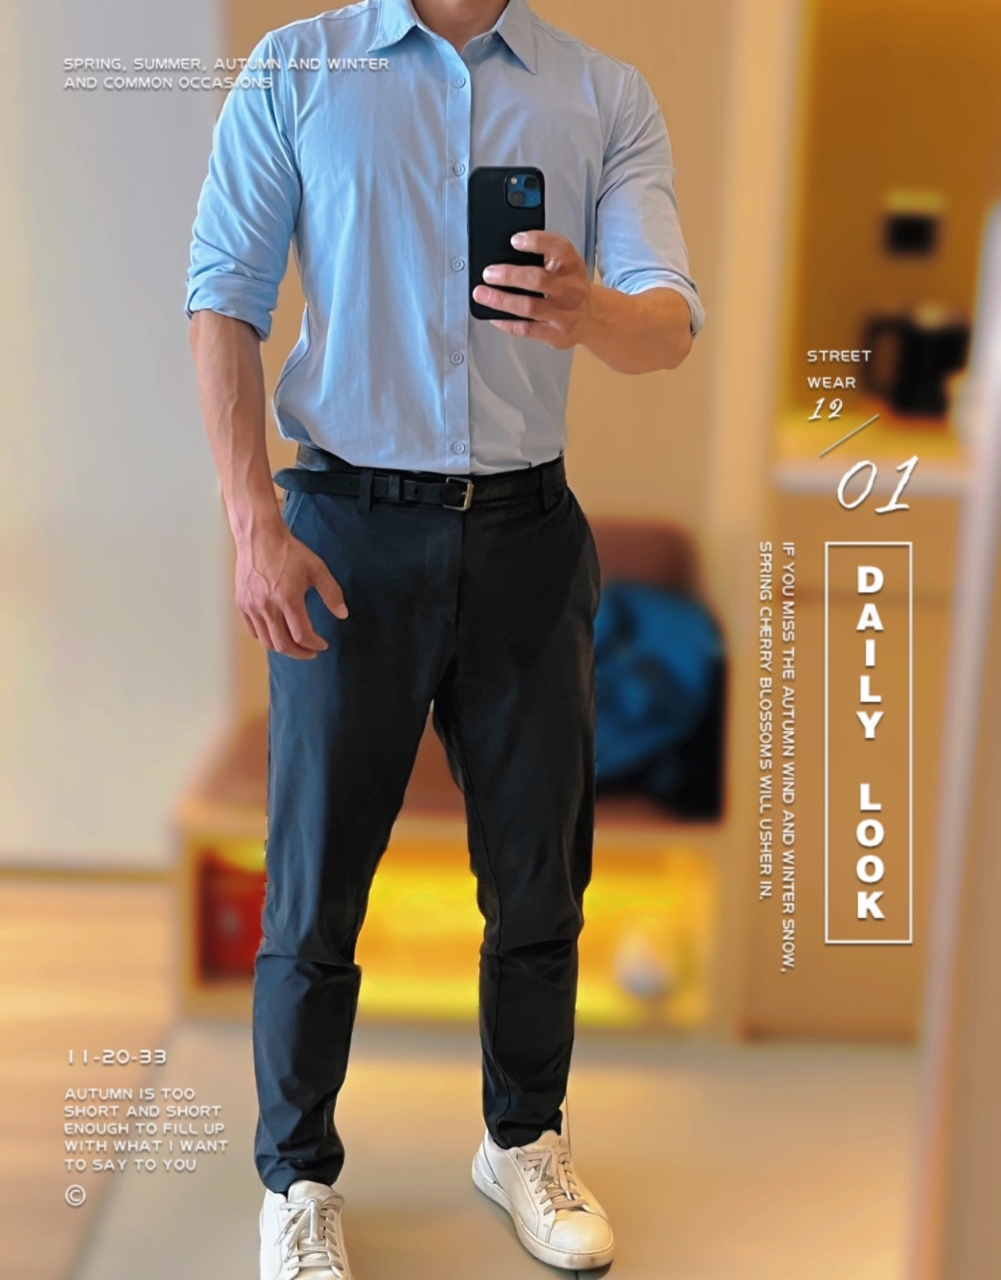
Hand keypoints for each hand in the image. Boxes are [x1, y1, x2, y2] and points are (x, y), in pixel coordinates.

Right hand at [235, 516, 347, 658]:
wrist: (259, 537)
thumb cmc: (290, 551)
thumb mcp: (317, 569)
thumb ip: (332, 593)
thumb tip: (342, 615)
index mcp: (287, 599)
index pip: (301, 635)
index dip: (314, 644)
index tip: (323, 644)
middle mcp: (267, 607)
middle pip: (282, 644)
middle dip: (300, 653)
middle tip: (311, 652)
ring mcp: (252, 607)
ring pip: (267, 641)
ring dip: (283, 648)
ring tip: (296, 645)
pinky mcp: (242, 603)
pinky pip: (253, 630)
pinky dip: (266, 637)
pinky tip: (277, 633)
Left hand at [472, 232, 597, 348]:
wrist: (592, 317)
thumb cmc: (569, 286)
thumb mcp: (566, 264)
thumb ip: (544, 256)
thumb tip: (505, 253)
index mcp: (573, 266)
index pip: (559, 248)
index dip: (536, 242)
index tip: (514, 240)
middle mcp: (572, 289)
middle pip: (538, 280)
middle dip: (509, 275)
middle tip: (488, 273)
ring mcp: (565, 315)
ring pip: (529, 307)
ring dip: (501, 300)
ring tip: (482, 294)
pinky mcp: (557, 335)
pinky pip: (527, 329)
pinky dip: (506, 322)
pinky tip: (493, 315)